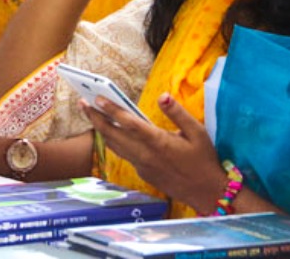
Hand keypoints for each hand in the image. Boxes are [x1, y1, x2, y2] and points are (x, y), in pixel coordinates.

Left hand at [85, 92, 223, 213]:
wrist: (207, 193)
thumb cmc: (204, 160)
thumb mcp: (197, 132)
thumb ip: (178, 113)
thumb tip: (163, 96)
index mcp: (158, 141)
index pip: (128, 122)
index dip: (111, 109)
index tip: (97, 98)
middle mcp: (145, 154)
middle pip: (112, 134)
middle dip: (95, 117)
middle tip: (82, 102)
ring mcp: (142, 165)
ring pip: (114, 145)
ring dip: (101, 129)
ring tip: (90, 114)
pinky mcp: (142, 172)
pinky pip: (123, 154)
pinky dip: (113, 141)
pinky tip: (111, 131)